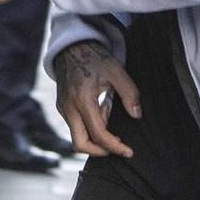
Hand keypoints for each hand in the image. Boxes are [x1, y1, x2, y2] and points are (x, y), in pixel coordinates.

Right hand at [53, 40, 139, 158]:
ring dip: (96, 135)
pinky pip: (74, 126)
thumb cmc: (95, 58)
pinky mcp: (62, 107)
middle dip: (100, 151)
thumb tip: (137, 115)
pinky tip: (100, 109)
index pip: (98, 134)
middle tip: (118, 145)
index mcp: (82, 99)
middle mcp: (69, 107)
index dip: (114, 147)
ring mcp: (63, 108)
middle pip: (80, 144)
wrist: (72, 47)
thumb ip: (129, 93)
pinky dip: (89, 126)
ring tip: (108, 112)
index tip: (128, 151)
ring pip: (77, 136)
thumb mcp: (116, 71)